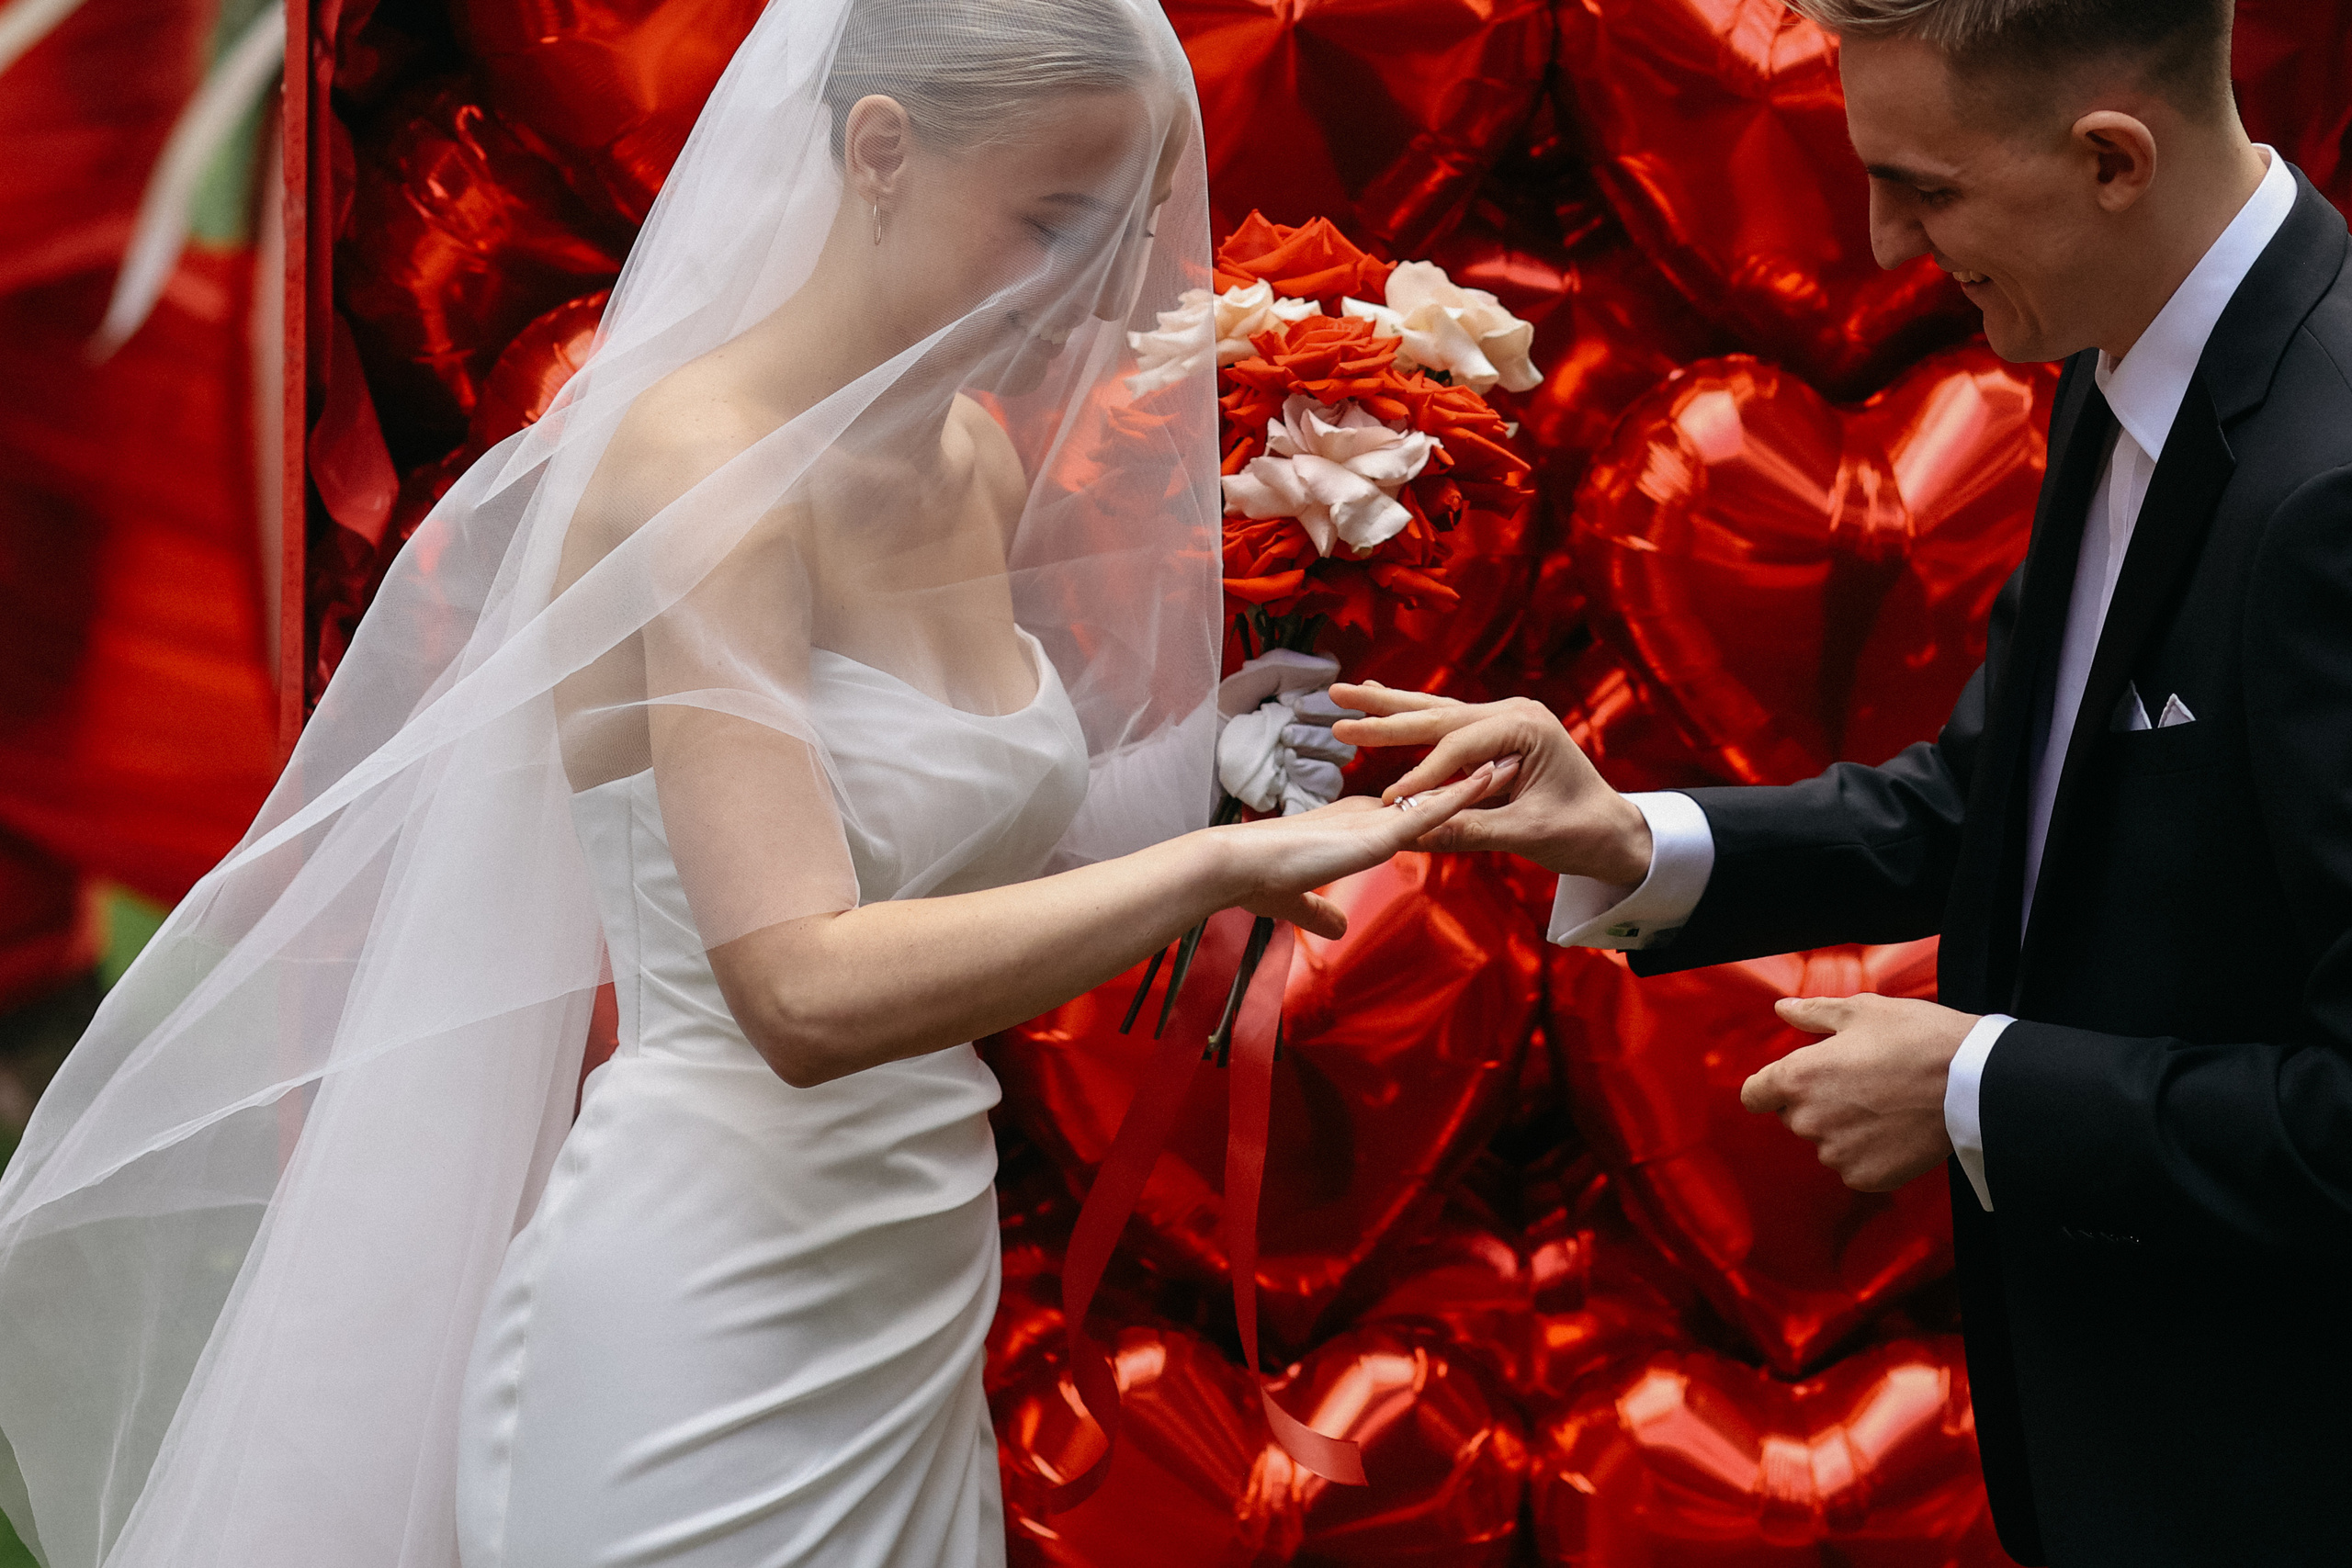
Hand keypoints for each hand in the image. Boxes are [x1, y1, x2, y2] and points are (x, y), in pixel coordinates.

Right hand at [1213, 758, 1516, 935]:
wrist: (1230, 868)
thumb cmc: (1252, 882)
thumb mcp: (1296, 902)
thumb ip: (1319, 912)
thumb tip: (1336, 930)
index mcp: (1353, 826)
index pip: (1409, 809)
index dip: (1440, 800)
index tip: (1472, 791)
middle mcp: (1368, 814)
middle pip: (1428, 792)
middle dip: (1465, 777)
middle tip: (1506, 764)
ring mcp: (1374, 819)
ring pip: (1436, 793)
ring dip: (1476, 780)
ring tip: (1515, 765)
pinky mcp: (1374, 831)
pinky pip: (1429, 810)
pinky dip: (1462, 796)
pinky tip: (1491, 782)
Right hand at [1327, 684, 1650, 882]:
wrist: (1613, 830)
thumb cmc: (1579, 831)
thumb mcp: (1527, 835)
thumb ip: (1469, 830)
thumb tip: (1411, 836)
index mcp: (1525, 727)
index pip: (1457, 748)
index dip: (1419, 776)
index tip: (1386, 804)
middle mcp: (1512, 713)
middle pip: (1437, 714)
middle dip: (1383, 715)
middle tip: (1335, 709)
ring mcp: (1503, 720)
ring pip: (1435, 712)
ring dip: (1388, 707)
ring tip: (1343, 694)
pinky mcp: (1496, 735)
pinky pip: (1445, 725)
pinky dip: (1410, 718)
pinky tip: (1380, 704)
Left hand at [1739, 995, 1976, 1191]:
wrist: (1972, 1082)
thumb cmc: (1915, 1037)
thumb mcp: (1861, 1012)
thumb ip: (1812, 1013)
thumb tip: (1781, 1007)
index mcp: (1797, 1078)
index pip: (1753, 1095)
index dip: (1770, 1086)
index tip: (1793, 1080)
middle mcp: (1808, 1121)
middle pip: (1792, 1117)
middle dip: (1814, 1103)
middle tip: (1856, 1084)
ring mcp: (1836, 1154)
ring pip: (1825, 1143)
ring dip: (1842, 1129)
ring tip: (1882, 1106)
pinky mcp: (1865, 1177)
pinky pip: (1852, 1167)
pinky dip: (1868, 1154)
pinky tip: (1894, 1131)